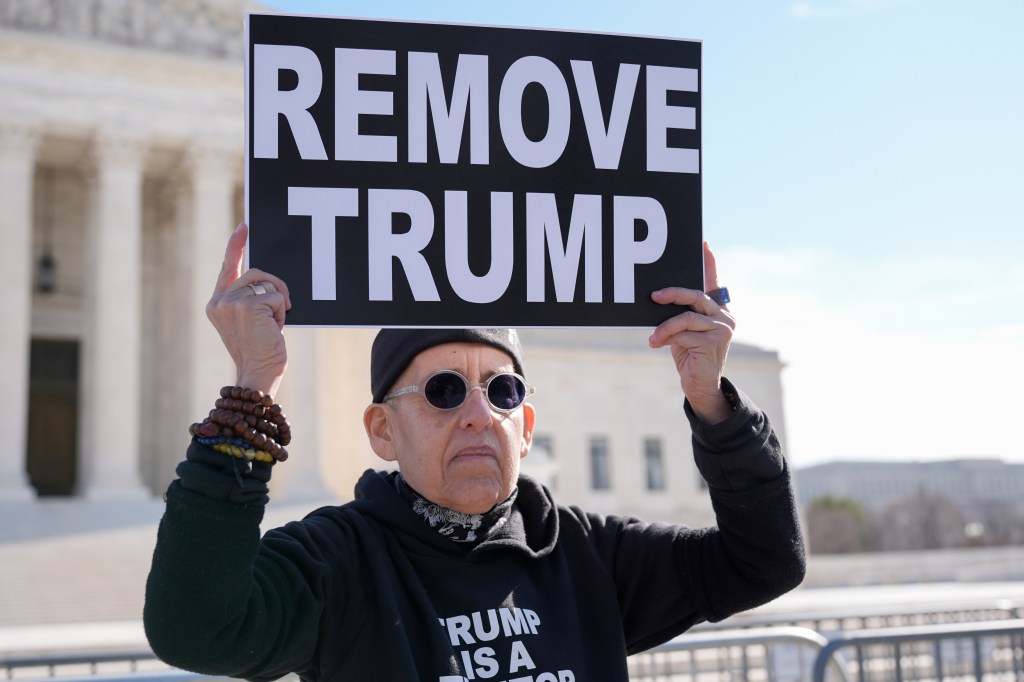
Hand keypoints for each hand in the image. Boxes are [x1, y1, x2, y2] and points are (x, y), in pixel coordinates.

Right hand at [205, 224, 291, 395]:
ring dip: (279, 303)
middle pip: (257, 273)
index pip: (228, 268)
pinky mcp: (248, 305)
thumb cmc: (260, 350)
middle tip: (284, 308)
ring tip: (274, 325)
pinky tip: (275, 328)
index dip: (236, 246)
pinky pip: (277, 296)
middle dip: (276, 288)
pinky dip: (282, 311)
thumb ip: (251, 298)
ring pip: (268, 284)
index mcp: (217, 303)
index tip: (244, 227)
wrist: (258, 373)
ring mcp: (231, 302)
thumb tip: (269, 280)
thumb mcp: (252, 320)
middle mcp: (219, 300)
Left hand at [648, 242, 735, 423]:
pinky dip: (667, 337)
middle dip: (672, 293)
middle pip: (696, 294)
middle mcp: (724, 316)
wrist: (700, 386)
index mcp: (717, 310)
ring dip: (664, 326)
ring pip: (686, 316)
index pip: (713, 282)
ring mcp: (722, 328)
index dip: (709, 263)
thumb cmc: (689, 356)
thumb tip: (659, 296)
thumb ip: (680, 314)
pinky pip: (684, 332)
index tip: (703, 243)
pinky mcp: (714, 341)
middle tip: (653, 296)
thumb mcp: (683, 331)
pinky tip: (658, 345)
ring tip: (652, 338)